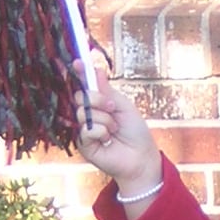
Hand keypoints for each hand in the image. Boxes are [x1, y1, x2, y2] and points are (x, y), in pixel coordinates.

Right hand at [74, 60, 158, 192]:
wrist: (141, 156)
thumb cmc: (135, 132)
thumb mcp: (123, 105)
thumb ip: (106, 89)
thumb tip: (96, 68)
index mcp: (98, 104)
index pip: (84, 85)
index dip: (80, 73)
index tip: (78, 63)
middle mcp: (89, 114)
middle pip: (80, 97)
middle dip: (98, 100)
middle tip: (113, 109)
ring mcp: (84, 129)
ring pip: (84, 113)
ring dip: (104, 119)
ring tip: (114, 130)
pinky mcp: (83, 144)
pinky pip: (87, 129)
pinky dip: (101, 132)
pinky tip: (108, 140)